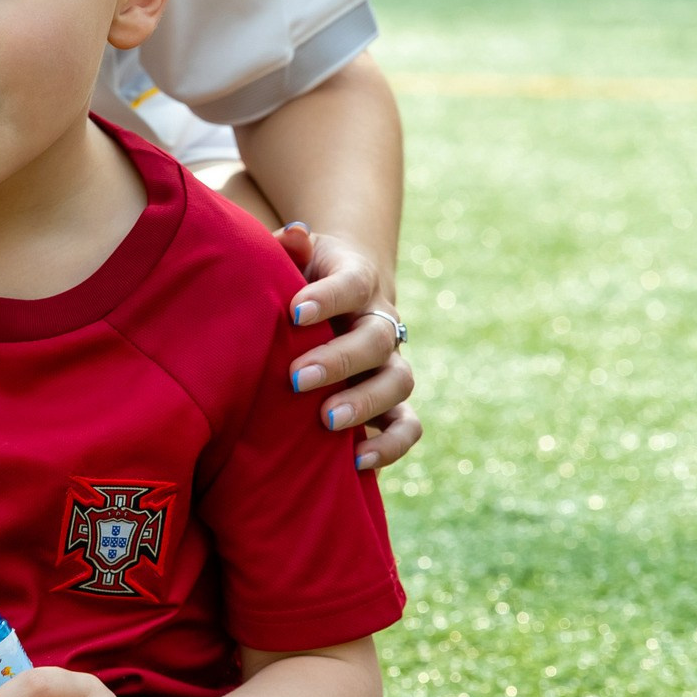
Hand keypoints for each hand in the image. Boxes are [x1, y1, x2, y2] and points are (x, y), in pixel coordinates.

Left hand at [275, 222, 419, 472]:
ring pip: (399, 383)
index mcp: (357, 279)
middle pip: (376, 339)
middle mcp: (381, 322)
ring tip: (326, 420)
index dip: (327, 298)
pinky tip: (355, 461)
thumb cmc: (299, 279)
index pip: (351, 283)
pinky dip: (389, 445)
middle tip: (296, 378)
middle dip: (338, 361)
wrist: (336, 299)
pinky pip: (407, 427)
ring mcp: (390, 364)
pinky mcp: (393, 404)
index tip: (294, 312)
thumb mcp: (293, 259)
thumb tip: (293, 235)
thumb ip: (288, 248)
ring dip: (365, 403)